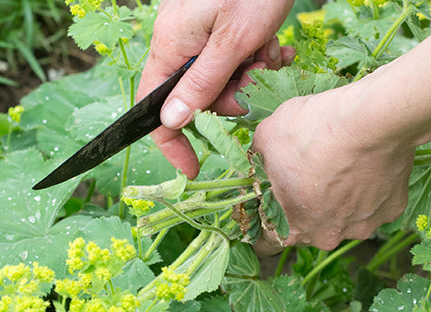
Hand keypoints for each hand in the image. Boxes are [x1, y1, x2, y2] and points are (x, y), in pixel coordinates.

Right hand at [139, 0, 294, 177]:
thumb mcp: (234, 41)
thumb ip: (203, 83)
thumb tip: (172, 122)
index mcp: (171, 44)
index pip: (153, 107)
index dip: (171, 142)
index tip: (192, 168)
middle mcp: (180, 39)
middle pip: (195, 94)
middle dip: (231, 96)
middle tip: (256, 80)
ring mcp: (201, 31)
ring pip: (221, 78)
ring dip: (251, 75)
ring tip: (272, 54)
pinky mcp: (221, 25)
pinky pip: (234, 57)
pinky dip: (257, 57)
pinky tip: (277, 47)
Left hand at [251, 83, 413, 251]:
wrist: (371, 119)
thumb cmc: (314, 131)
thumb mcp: (266, 139)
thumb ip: (258, 162)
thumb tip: (258, 164)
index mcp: (292, 229)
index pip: (266, 242)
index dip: (263, 220)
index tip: (267, 200)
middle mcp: (328, 237)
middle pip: (308, 227)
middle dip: (304, 204)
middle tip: (310, 171)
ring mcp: (363, 226)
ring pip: (344, 216)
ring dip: (339, 197)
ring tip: (341, 163)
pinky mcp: (392, 209)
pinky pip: (375, 203)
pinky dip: (370, 187)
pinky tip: (366, 162)